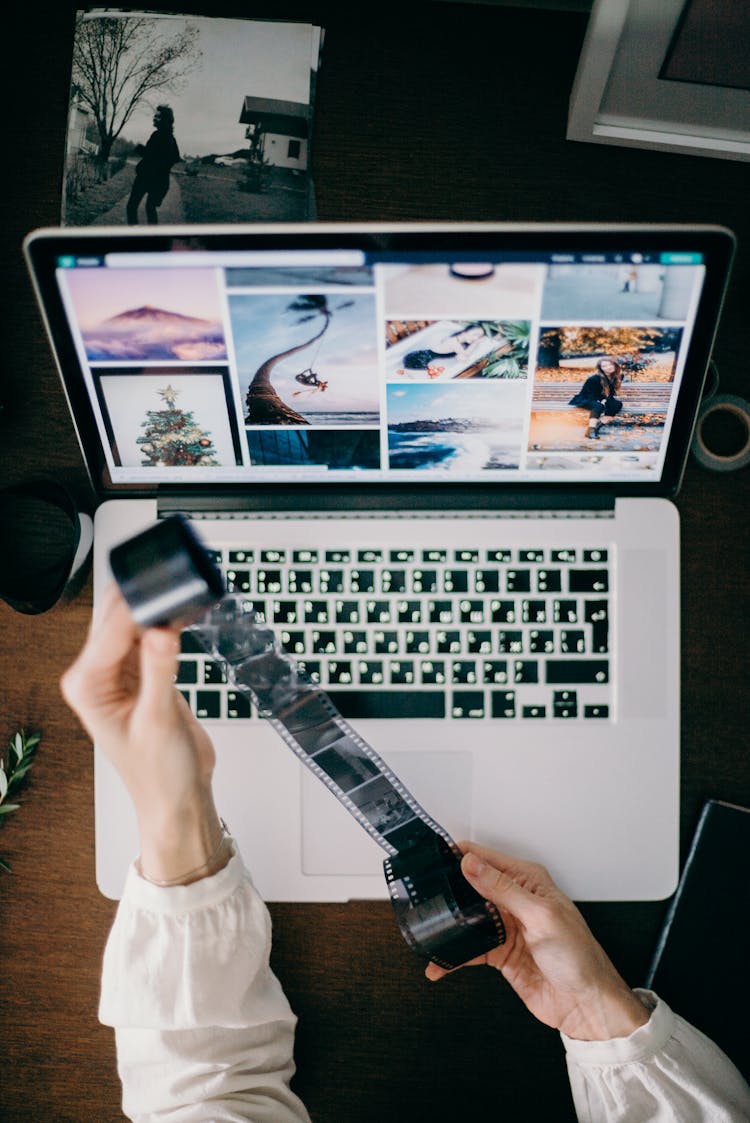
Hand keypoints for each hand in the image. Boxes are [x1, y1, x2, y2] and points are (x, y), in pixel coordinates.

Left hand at [61, 584, 225, 883]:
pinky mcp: (142, 670)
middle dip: (145, 604)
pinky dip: (166, 623)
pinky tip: (182, 620)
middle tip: (178, 599)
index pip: (111, 629)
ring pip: (133, 620)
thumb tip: (161, 629)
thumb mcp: (159, 722)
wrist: (178, 796)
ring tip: (183, 610)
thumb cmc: (158, 774)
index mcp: (86, 684)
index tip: (169, 595)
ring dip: (157, 611)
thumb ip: (159, 671)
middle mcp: (96, 674)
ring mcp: (119, 670)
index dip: (140, 609)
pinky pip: (150, 633)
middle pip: (116, 616)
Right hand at [426, 843, 648, 1041]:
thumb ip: (502, 889)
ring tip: (426, 930)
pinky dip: (453, 956)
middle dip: (447, 891)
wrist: (586, 1006)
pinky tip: (440, 963)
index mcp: (527, 880)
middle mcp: (515, 899)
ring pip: (467, 918)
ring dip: (448, 925)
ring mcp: (506, 926)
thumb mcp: (540, 917)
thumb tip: (471, 863)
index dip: (458, 857)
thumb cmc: (578, 957)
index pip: (485, 858)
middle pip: (471, 886)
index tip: (432, 861)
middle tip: (420, 896)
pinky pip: (470, 949)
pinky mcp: (500, 953)